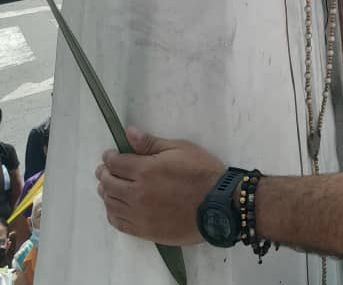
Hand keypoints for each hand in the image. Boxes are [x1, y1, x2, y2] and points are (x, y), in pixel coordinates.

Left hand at [95, 126, 224, 244]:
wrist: (217, 206)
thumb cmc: (201, 172)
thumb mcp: (180, 149)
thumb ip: (151, 143)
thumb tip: (129, 133)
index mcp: (145, 170)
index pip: (116, 163)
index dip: (109, 157)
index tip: (109, 155)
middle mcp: (137, 193)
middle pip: (109, 184)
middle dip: (104, 174)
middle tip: (104, 170)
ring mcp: (139, 214)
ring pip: (111, 203)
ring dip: (106, 193)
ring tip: (107, 187)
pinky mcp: (144, 230)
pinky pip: (119, 223)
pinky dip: (112, 213)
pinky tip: (114, 207)